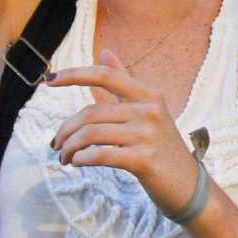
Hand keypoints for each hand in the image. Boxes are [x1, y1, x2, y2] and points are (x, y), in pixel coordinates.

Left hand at [47, 49, 203, 216]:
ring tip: (64, 157)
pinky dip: (82, 159)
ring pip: (91, 134)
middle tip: (56, 144)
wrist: (189, 186)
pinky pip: (101, 155)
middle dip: (66, 130)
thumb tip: (104, 51)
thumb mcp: (146, 111)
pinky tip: (77, 162)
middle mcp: (149, 110)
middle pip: (91, 112)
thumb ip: (122, 83)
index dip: (74, 75)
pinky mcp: (144, 160)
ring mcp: (148, 135)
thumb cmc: (161, 147)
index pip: (105, 75)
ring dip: (70, 147)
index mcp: (148, 93)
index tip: (48, 80)